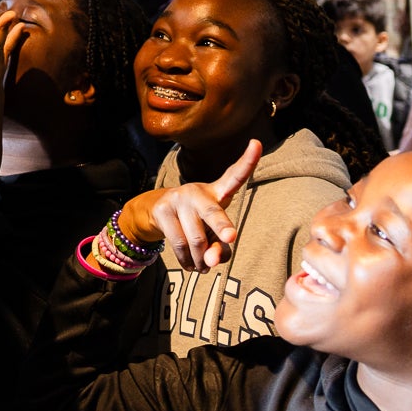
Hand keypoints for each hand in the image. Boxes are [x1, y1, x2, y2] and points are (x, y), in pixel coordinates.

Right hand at [119, 140, 262, 270]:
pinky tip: (191, 265)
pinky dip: (187, 261)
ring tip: (204, 266)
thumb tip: (210, 262)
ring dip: (202, 260)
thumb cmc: (194, 222)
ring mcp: (177, 199)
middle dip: (222, 226)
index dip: (247, 161)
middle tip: (231, 237)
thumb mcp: (212, 234)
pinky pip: (179, 244)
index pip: (235, 176)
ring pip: (196, 239)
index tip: (257, 143)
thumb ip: (219, 248)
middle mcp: (197, 191)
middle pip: (213, 212)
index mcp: (216, 192)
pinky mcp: (162, 210)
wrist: (154, 214)